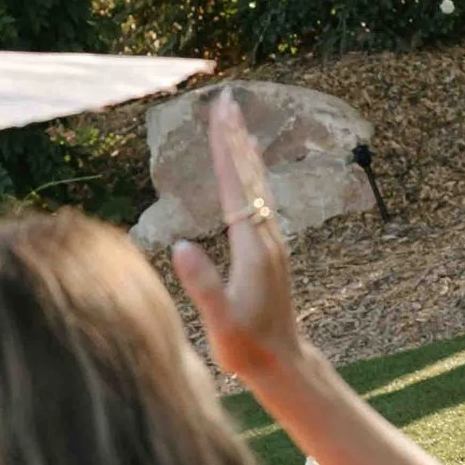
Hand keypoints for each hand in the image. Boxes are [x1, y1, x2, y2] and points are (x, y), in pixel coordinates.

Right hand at [170, 93, 303, 387]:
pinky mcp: (269, 250)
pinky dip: (250, 176)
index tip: (221, 116)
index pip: (235, 185)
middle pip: (249, 176)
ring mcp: (271, 242)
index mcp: (252, 246)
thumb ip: (202, 285)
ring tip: (235, 123)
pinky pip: (259, 200)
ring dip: (245, 152)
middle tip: (227, 100)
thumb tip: (180, 245)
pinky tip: (247, 171)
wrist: (284, 364)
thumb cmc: (248, 347)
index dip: (226, 149)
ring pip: (257, 185)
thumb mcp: (220, 321)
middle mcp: (267, 236)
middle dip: (236, 137)